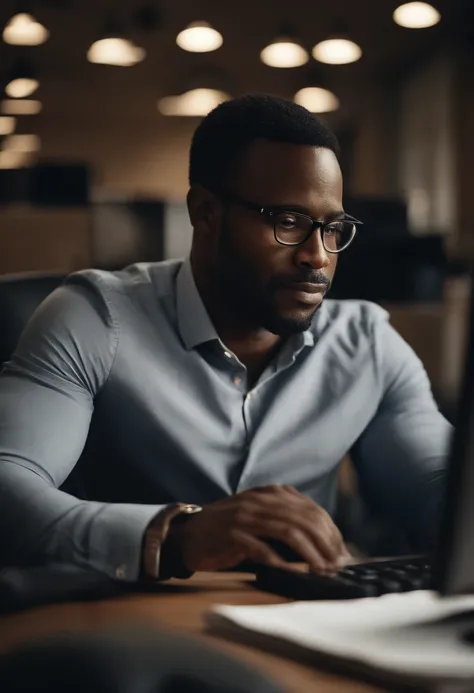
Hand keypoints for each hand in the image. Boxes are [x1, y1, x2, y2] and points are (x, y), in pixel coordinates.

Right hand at [164, 485, 349, 573]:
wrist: (190, 534)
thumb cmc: (230, 529)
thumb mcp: (261, 515)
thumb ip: (287, 520)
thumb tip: (324, 543)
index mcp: (270, 493)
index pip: (310, 509)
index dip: (330, 531)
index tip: (342, 552)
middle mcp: (260, 500)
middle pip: (303, 518)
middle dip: (325, 543)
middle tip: (337, 564)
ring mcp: (245, 516)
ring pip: (287, 531)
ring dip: (309, 553)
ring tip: (321, 569)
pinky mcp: (232, 535)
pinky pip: (261, 548)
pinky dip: (281, 562)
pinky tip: (293, 574)